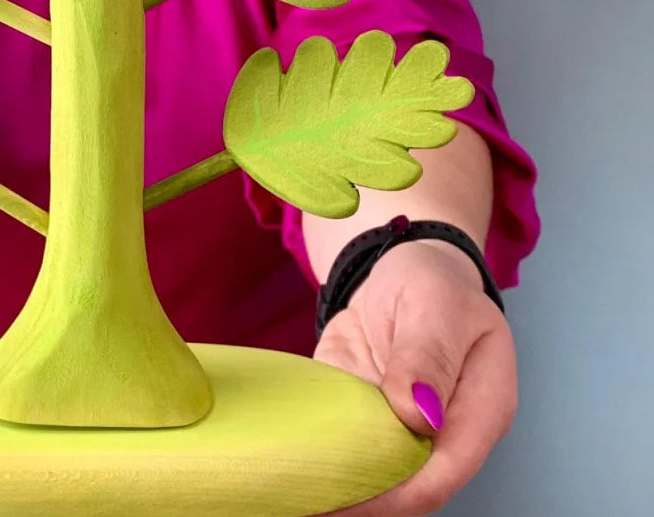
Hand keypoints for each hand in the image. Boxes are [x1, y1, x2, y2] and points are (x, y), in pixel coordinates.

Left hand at [310, 239, 516, 515]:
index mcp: (480, 411)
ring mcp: (401, 431)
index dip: (395, 495)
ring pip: (369, 475)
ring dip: (331, 484)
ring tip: (287, 490)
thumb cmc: (431, 283)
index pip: (442, 473)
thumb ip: (427, 356)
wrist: (400, 269)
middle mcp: (443, 434)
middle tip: (302, 498)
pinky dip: (314, 457)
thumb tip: (419, 417)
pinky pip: (340, 446)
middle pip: (405, 487)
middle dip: (358, 498)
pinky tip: (282, 467)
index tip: (344, 499)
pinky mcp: (364, 421)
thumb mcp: (434, 304)